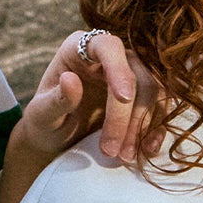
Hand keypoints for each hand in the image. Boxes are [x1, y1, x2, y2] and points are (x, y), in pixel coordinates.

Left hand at [13, 28, 144, 170]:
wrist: (57, 137)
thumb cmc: (44, 121)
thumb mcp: (41, 115)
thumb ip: (55, 100)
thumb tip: (70, 79)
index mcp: (80, 47)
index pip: (108, 46)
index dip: (119, 70)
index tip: (124, 98)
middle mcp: (110, 54)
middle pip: (136, 75)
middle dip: (127, 116)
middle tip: (111, 150)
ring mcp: (130, 71)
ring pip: (153, 91)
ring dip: (143, 126)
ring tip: (125, 156)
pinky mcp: (142, 94)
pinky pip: (161, 106)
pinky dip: (156, 129)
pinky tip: (147, 150)